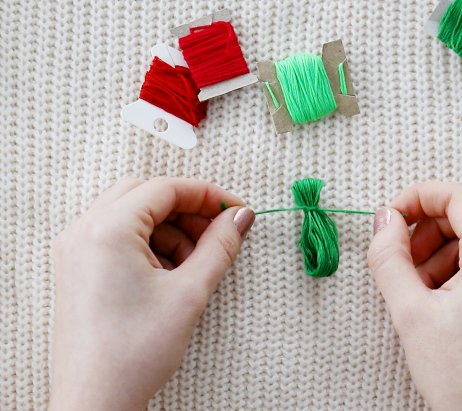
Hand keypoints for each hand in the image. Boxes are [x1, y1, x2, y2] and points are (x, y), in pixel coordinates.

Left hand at [48, 177, 254, 410]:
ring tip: (194, 263)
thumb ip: (219, 246)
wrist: (95, 402)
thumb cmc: (133, 354)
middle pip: (145, 194)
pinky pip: (119, 237)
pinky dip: (150, 245)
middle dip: (186, 209)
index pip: (164, 188)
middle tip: (217, 231)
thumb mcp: (189, 293)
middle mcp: (83, 232)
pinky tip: (170, 273)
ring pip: (132, 214)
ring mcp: (76, 250)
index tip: (234, 209)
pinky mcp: (79, 268)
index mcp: (106, 230)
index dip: (206, 195)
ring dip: (169, 229)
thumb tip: (240, 217)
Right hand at [368, 182, 461, 410]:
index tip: (392, 215)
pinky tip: (441, 290)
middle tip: (404, 247)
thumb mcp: (409, 312)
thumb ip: (389, 256)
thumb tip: (385, 219)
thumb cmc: (460, 379)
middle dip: (433, 219)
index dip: (418, 196)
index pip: (459, 196)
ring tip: (418, 279)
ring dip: (447, 240)